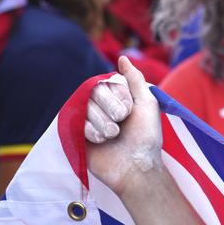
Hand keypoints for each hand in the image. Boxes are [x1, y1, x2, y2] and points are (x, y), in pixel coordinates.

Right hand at [85, 57, 164, 194]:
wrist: (136, 167)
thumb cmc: (147, 137)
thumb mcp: (147, 104)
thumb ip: (135, 79)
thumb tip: (123, 58)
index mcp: (118, 97)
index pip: (106, 82)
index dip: (118, 96)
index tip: (130, 110)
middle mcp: (101, 106)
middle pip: (93, 92)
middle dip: (111, 109)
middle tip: (121, 124)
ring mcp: (88, 120)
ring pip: (85, 107)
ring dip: (103, 123)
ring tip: (113, 136)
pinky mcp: (77, 134)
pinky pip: (76, 122)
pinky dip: (92, 133)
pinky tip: (101, 142)